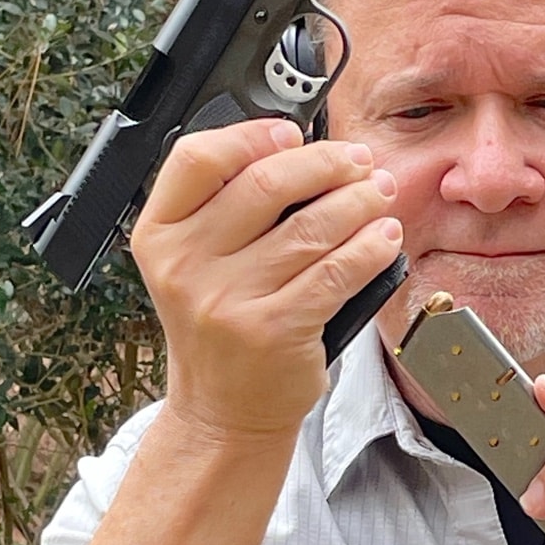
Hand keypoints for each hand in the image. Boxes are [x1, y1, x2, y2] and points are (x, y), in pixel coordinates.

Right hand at [130, 118, 401, 437]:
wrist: (223, 411)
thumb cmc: (220, 327)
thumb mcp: (195, 263)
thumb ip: (225, 208)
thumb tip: (298, 150)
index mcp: (160, 235)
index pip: (196, 158)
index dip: (250, 134)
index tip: (291, 133)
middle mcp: (185, 265)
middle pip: (266, 182)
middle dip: (326, 162)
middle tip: (358, 161)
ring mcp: (228, 300)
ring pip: (311, 226)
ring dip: (359, 200)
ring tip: (379, 192)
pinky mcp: (274, 330)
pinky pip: (337, 272)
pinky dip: (370, 247)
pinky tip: (384, 236)